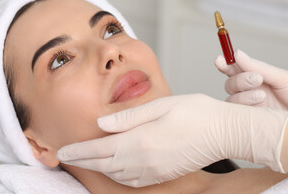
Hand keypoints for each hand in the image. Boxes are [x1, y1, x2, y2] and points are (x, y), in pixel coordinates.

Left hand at [57, 94, 287, 186]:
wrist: (225, 132)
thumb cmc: (196, 113)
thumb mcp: (161, 106)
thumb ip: (128, 118)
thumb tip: (102, 123)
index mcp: (140, 141)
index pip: (99, 150)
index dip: (79, 151)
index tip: (63, 150)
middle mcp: (143, 161)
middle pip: (104, 165)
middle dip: (84, 160)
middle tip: (68, 155)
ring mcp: (154, 171)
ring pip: (116, 175)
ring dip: (98, 168)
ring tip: (87, 159)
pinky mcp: (163, 175)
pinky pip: (132, 181)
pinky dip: (117, 175)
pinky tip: (114, 168)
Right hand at [215, 50, 287, 110]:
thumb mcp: (284, 80)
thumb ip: (259, 67)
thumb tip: (237, 54)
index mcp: (258, 81)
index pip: (235, 70)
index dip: (225, 64)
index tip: (220, 60)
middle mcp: (250, 94)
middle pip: (230, 85)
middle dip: (240, 80)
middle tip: (257, 79)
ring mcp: (249, 110)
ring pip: (230, 100)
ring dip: (243, 96)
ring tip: (262, 96)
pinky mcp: (248, 125)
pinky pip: (234, 116)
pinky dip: (241, 110)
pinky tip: (257, 108)